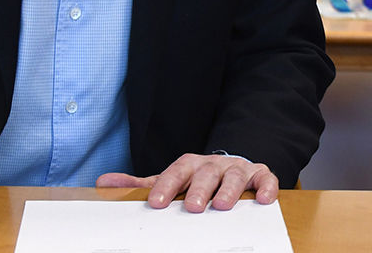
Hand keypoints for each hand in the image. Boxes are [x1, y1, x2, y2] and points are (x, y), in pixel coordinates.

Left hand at [97, 153, 277, 211]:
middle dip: (200, 190)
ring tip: (222, 207)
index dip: (167, 186)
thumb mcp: (171, 181)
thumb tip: (104, 184)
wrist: (232, 168)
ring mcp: (238, 169)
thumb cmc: (198, 180)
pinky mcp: (260, 175)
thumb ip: (141, 185)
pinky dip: (267, 188)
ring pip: (235, 177)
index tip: (156, 203)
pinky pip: (266, 179)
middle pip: (206, 173)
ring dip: (229, 191)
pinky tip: (264, 200)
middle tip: (192, 208)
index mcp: (191, 164)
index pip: (177, 171)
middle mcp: (214, 164)